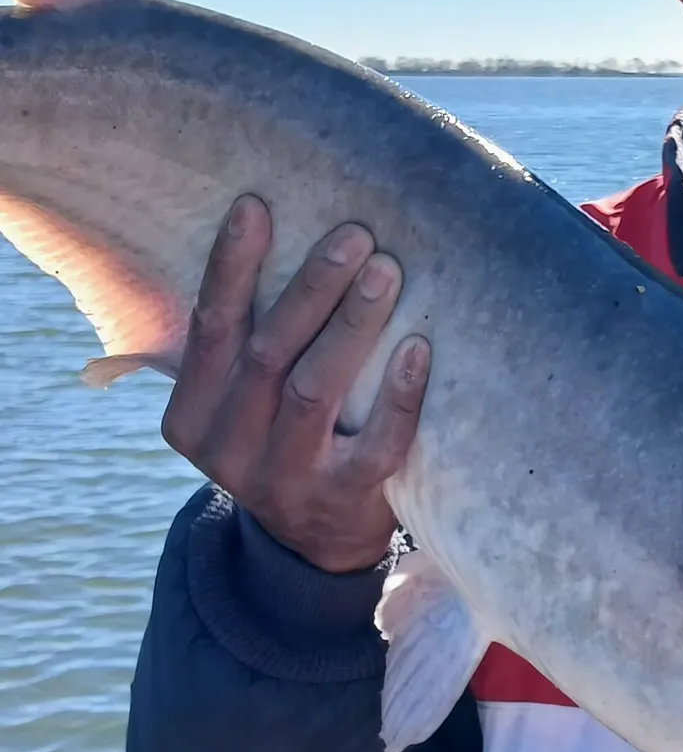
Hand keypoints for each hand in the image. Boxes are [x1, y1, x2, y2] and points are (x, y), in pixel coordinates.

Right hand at [162, 194, 430, 571]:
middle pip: (266, 352)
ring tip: (387, 271)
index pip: (210, 328)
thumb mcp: (244, 406)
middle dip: (310, 287)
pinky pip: (377, 443)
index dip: (232, 266)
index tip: (256, 205)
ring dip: (352, 324)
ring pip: (315, 390)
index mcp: (193, 415)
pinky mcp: (345, 499)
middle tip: (354, 234)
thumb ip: (248, 346)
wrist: (315, 546)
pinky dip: (398, 394)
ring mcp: (286, 478)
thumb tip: (283, 231)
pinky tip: (420, 348)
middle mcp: (230, 448)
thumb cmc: (286, 440)